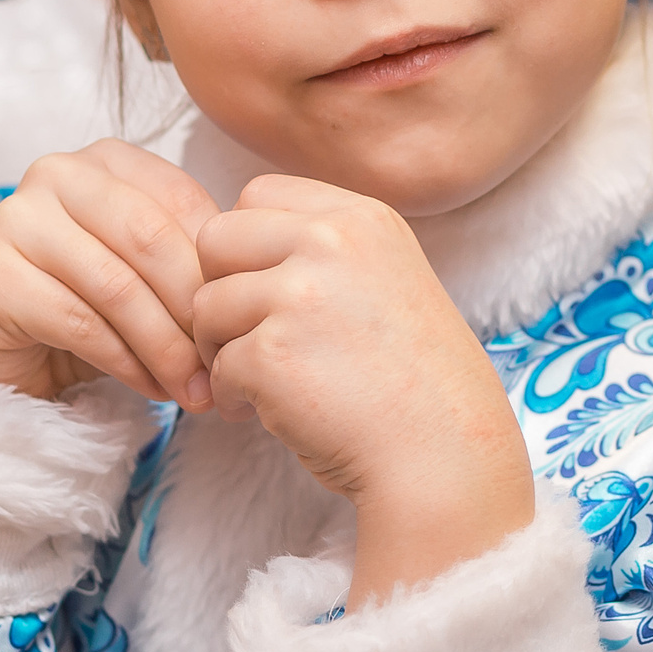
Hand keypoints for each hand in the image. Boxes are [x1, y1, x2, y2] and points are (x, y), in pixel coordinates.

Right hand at [0, 140, 219, 409]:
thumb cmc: (79, 302)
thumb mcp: (142, 269)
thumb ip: (188, 260)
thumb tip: (257, 292)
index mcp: (106, 158)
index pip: (183, 203)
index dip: (220, 269)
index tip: (244, 323)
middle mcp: (56, 173)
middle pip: (152, 239)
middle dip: (195, 312)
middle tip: (223, 367)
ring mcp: (16, 220)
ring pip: (118, 287)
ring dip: (166, 349)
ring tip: (195, 390)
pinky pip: (81, 324)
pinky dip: (127, 363)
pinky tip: (151, 389)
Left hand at [193, 174, 533, 603]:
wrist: (446, 457)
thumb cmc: (416, 383)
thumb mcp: (388, 280)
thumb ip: (326, 253)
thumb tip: (239, 246)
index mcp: (361, 218)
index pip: (258, 194)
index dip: (249, 246)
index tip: (271, 293)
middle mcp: (329, 242)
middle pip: (216, 237)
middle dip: (219, 288)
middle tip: (245, 336)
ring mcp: (298, 295)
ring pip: (205, 303)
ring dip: (219, 348)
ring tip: (259, 383)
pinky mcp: (271, 354)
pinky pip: (217, 365)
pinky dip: (232, 396)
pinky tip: (268, 414)